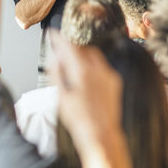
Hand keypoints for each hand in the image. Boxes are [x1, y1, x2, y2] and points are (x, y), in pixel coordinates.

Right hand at [51, 32, 122, 147]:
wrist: (101, 133)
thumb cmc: (79, 119)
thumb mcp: (61, 96)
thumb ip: (57, 73)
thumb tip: (55, 57)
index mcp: (82, 71)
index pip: (69, 46)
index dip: (59, 38)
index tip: (53, 34)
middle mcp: (98, 69)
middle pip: (82, 47)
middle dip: (71, 45)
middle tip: (60, 47)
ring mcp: (108, 74)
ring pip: (93, 54)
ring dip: (82, 53)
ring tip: (71, 59)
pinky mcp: (114, 81)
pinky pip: (102, 64)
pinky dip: (92, 63)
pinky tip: (84, 72)